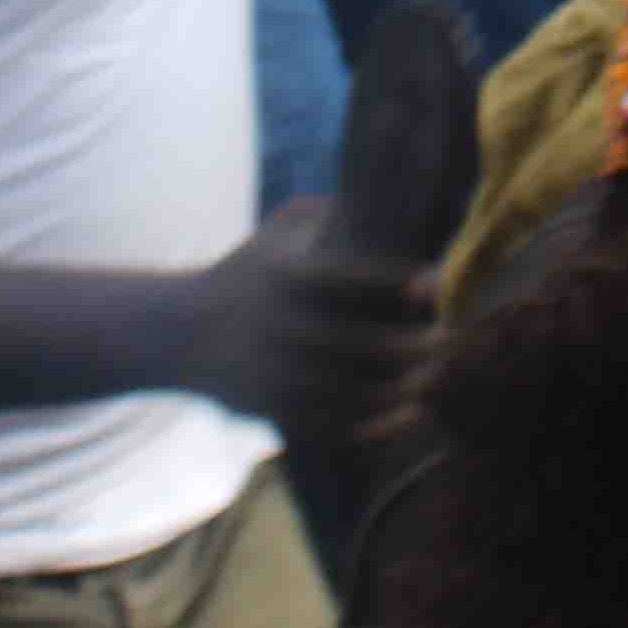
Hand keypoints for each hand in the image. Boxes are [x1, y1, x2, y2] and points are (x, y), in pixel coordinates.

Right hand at [176, 198, 434, 454]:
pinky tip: (406, 414)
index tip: (434, 283)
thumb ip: (331, 214)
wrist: (178, 333)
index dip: (399, 281)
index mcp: (286, 277)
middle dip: (414, 346)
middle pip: (362, 344)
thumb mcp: (279, 231)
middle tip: (449, 339)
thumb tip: (389, 203)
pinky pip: (332, 423)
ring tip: (433, 379)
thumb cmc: (247, 272)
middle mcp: (281, 327)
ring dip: (402, 390)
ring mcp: (276, 373)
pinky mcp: (272, 408)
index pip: (353, 278)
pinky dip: (374, 424)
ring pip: (352, 391)